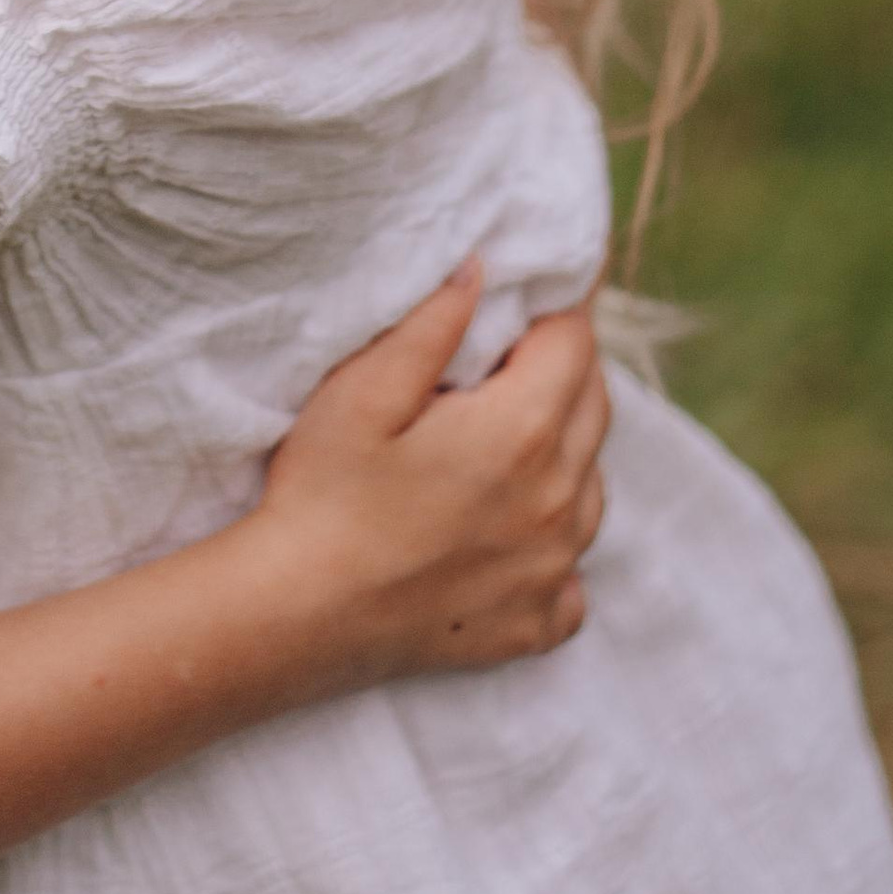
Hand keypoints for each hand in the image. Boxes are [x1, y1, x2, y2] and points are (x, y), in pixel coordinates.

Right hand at [236, 269, 607, 695]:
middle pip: (594, 405)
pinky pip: (575, 571)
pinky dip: (557, 540)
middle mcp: (558, 501)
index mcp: (521, 432)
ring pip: (592, 484)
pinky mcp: (537, 623)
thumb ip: (433, 324)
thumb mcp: (362, 390)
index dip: (556, 306)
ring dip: (565, 448)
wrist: (298, 616)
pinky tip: (509, 528)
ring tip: (503, 434)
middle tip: (510, 349)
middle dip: (564, 366)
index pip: (574, 342)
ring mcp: (553, 569)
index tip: (533, 288)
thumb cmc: (323, 494)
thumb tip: (482, 269)